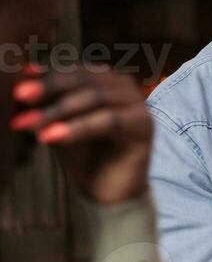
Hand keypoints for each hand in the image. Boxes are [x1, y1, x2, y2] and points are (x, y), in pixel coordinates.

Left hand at [8, 64, 151, 204]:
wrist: (107, 190)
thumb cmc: (82, 153)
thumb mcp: (57, 122)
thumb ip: (45, 101)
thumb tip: (23, 76)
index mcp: (105, 80)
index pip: (73, 70)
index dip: (45, 76)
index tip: (17, 87)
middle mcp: (124, 86)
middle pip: (84, 79)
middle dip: (49, 88)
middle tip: (20, 97)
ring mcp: (138, 105)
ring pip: (95, 98)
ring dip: (58, 111)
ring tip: (30, 125)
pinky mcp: (144, 126)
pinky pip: (108, 122)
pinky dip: (77, 128)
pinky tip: (51, 137)